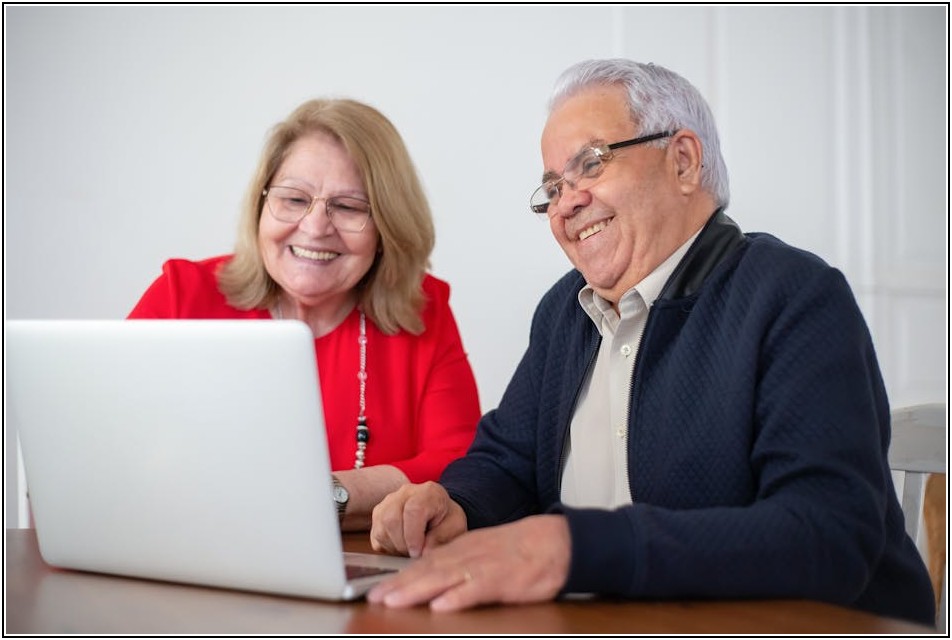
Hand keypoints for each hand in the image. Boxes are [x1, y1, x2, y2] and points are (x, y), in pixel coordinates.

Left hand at [366, 514, 570, 611]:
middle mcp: (468, 555)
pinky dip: (457, 597)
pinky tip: (440, 606)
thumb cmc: (522, 549)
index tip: (377, 589)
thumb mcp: (485, 550)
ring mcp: (484, 566)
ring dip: (417, 591)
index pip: (424, 563)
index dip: (399, 577)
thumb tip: (434, 579)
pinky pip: (476, 589)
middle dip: (399, 585)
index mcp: (463, 548)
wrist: (557, 541)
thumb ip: (460, 562)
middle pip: (427, 570)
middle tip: (374, 597)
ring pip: (444, 578)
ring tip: (394, 602)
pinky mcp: (503, 580)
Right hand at [370, 481, 466, 557]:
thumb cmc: (447, 518)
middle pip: (391, 520)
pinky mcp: (377, 516)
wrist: (439, 511)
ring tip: (411, 549)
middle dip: (403, 545)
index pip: (413, 511)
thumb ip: (441, 538)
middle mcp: (404, 493)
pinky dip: (387, 548)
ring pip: (381, 530)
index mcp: (427, 492)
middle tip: (416, 555)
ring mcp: (387, 503)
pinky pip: (376, 537)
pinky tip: (402, 546)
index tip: (418, 553)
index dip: (413, 536)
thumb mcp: (455, 527)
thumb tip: (423, 553)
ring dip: (395, 548)